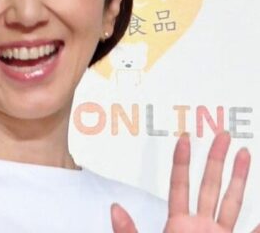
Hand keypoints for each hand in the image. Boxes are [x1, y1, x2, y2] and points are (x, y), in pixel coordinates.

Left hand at [110, 132, 258, 232]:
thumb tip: (113, 207)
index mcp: (180, 225)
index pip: (181, 185)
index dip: (182, 161)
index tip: (184, 137)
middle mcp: (202, 227)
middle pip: (211, 185)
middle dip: (217, 159)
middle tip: (222, 134)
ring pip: (233, 202)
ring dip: (240, 178)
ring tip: (245, 152)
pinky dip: (259, 222)